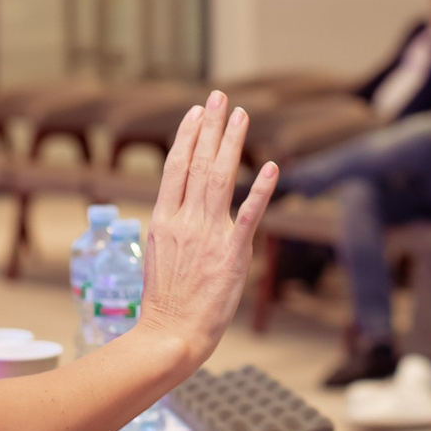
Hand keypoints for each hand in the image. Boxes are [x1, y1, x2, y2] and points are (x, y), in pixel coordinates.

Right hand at [137, 93, 275, 359]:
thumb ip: (170, 226)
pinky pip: (249, 215)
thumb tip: (177, 208)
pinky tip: (273, 166)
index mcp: (164, 220)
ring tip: (240, 116)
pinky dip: (261, 189)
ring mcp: (208, 235)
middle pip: (198, 163)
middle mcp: (185, 221)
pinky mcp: (231, 254)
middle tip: (220, 97)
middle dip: (211, 127)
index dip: (187, 136)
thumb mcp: (157, 254)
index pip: (175, 167)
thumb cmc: (165, 302)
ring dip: (231, 143)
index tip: (196, 112)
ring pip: (220, 178)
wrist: (171, 333)